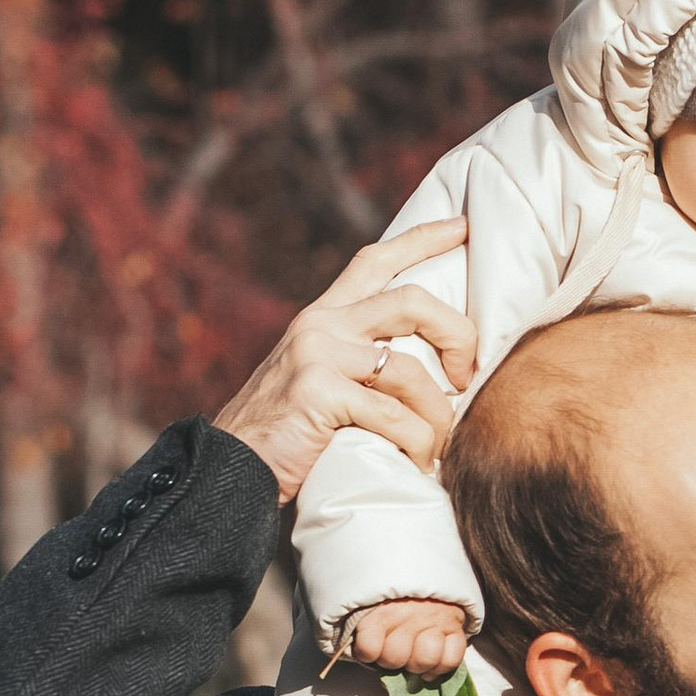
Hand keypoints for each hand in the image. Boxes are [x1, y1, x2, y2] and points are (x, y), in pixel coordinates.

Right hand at [213, 216, 477, 498]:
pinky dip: (416, 443)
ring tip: (438, 444)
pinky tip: (418, 461)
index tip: (463, 226)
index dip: (423, 239)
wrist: (230, 469)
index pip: (376, 261)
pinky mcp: (317, 393)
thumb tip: (430, 365)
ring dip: (437, 414)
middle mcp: (320, 325)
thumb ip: (359, 360)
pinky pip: (393, 416)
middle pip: (412, 300)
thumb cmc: (287, 434)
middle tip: (465, 378)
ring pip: (409, 368)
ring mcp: (317, 356)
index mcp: (324, 317)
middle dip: (457, 334)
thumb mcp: (320, 380)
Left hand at [347, 600, 471, 678]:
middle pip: (396, 658)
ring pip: (426, 659)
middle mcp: (407, 615)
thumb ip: (365, 631)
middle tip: (395, 652)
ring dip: (419, 665)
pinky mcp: (455, 627)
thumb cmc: (394, 600)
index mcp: (381, 612)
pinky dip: (442, 667)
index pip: (369, 648)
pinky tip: (433, 665)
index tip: (372, 649)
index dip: (368, 655)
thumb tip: (361, 658)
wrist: (428, 576)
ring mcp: (434, 621)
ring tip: (415, 659)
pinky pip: (451, 659)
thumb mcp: (370, 606)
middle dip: (393, 661)